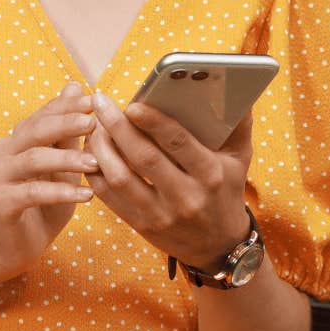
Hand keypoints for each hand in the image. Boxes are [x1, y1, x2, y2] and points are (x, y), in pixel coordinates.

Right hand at [0, 82, 98, 280]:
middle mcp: (2, 153)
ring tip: (95, 162)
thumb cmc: (44, 204)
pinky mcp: (0, 203)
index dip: (66, 106)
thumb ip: (67, 132)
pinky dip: (62, 192)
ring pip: (34, 160)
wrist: (18, 247)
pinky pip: (33, 193)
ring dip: (67, 159)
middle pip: (35, 131)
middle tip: (95, 122)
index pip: (42, 115)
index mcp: (16, 139)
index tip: (95, 100)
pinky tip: (87, 195)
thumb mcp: (62, 167)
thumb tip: (74, 86)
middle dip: (66, 124)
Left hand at [84, 91, 254, 270]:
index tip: (132, 103)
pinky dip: (95, 172)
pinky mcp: (141, 226)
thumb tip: (234, 84)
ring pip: (120, 178)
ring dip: (100, 149)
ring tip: (92, 126)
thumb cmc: (226, 190)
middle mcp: (186, 197)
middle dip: (117, 127)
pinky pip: (109, 197)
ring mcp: (161, 214)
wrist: (219, 245)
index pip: (178, 143)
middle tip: (100, 102)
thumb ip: (237, 123)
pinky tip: (90, 151)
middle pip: (143, 158)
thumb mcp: (239, 159)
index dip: (153, 122)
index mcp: (210, 175)